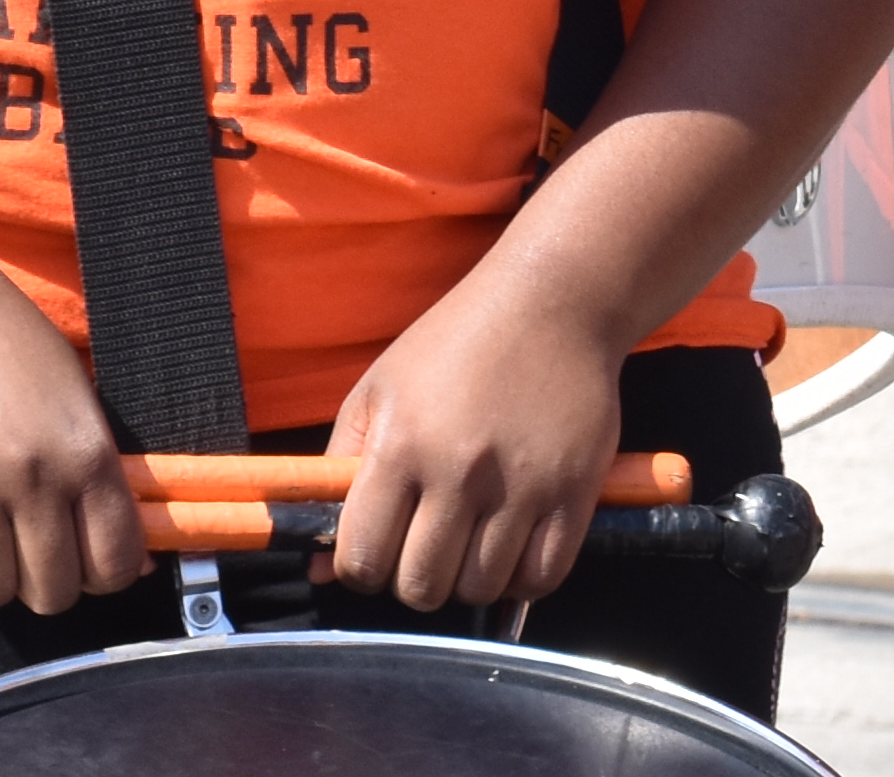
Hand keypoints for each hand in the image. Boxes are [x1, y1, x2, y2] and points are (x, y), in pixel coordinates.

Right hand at [0, 249, 145, 628]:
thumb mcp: (72, 389)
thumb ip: (97, 467)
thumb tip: (131, 554)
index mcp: (84, 450)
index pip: (115, 558)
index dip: (104, 578)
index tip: (87, 571)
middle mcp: (33, 477)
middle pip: (53, 587)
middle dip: (46, 589)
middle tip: (30, 566)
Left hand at [322, 259, 624, 611]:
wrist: (552, 302)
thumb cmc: (455, 343)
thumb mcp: (378, 389)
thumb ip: (339, 475)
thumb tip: (319, 569)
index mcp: (401, 445)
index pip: (363, 559)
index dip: (360, 568)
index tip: (377, 548)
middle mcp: (460, 472)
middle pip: (421, 587)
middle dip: (412, 579)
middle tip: (425, 545)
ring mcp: (522, 486)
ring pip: (479, 590)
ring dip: (466, 580)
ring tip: (469, 541)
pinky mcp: (573, 493)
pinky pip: (540, 579)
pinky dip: (520, 579)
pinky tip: (510, 548)